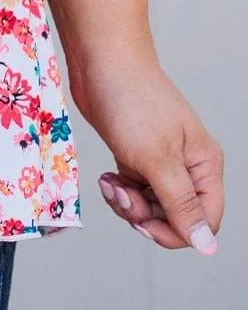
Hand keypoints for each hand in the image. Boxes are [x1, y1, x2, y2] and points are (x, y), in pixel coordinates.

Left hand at [70, 47, 223, 253]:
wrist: (100, 61)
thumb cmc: (132, 101)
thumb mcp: (157, 159)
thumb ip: (181, 205)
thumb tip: (208, 248)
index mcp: (204, 164)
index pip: (206, 220)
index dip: (177, 232)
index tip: (145, 224)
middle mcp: (187, 165)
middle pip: (175, 217)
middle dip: (146, 215)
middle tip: (122, 196)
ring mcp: (160, 160)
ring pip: (151, 206)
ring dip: (127, 203)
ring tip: (110, 183)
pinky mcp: (136, 155)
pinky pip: (134, 191)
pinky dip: (119, 191)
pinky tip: (107, 177)